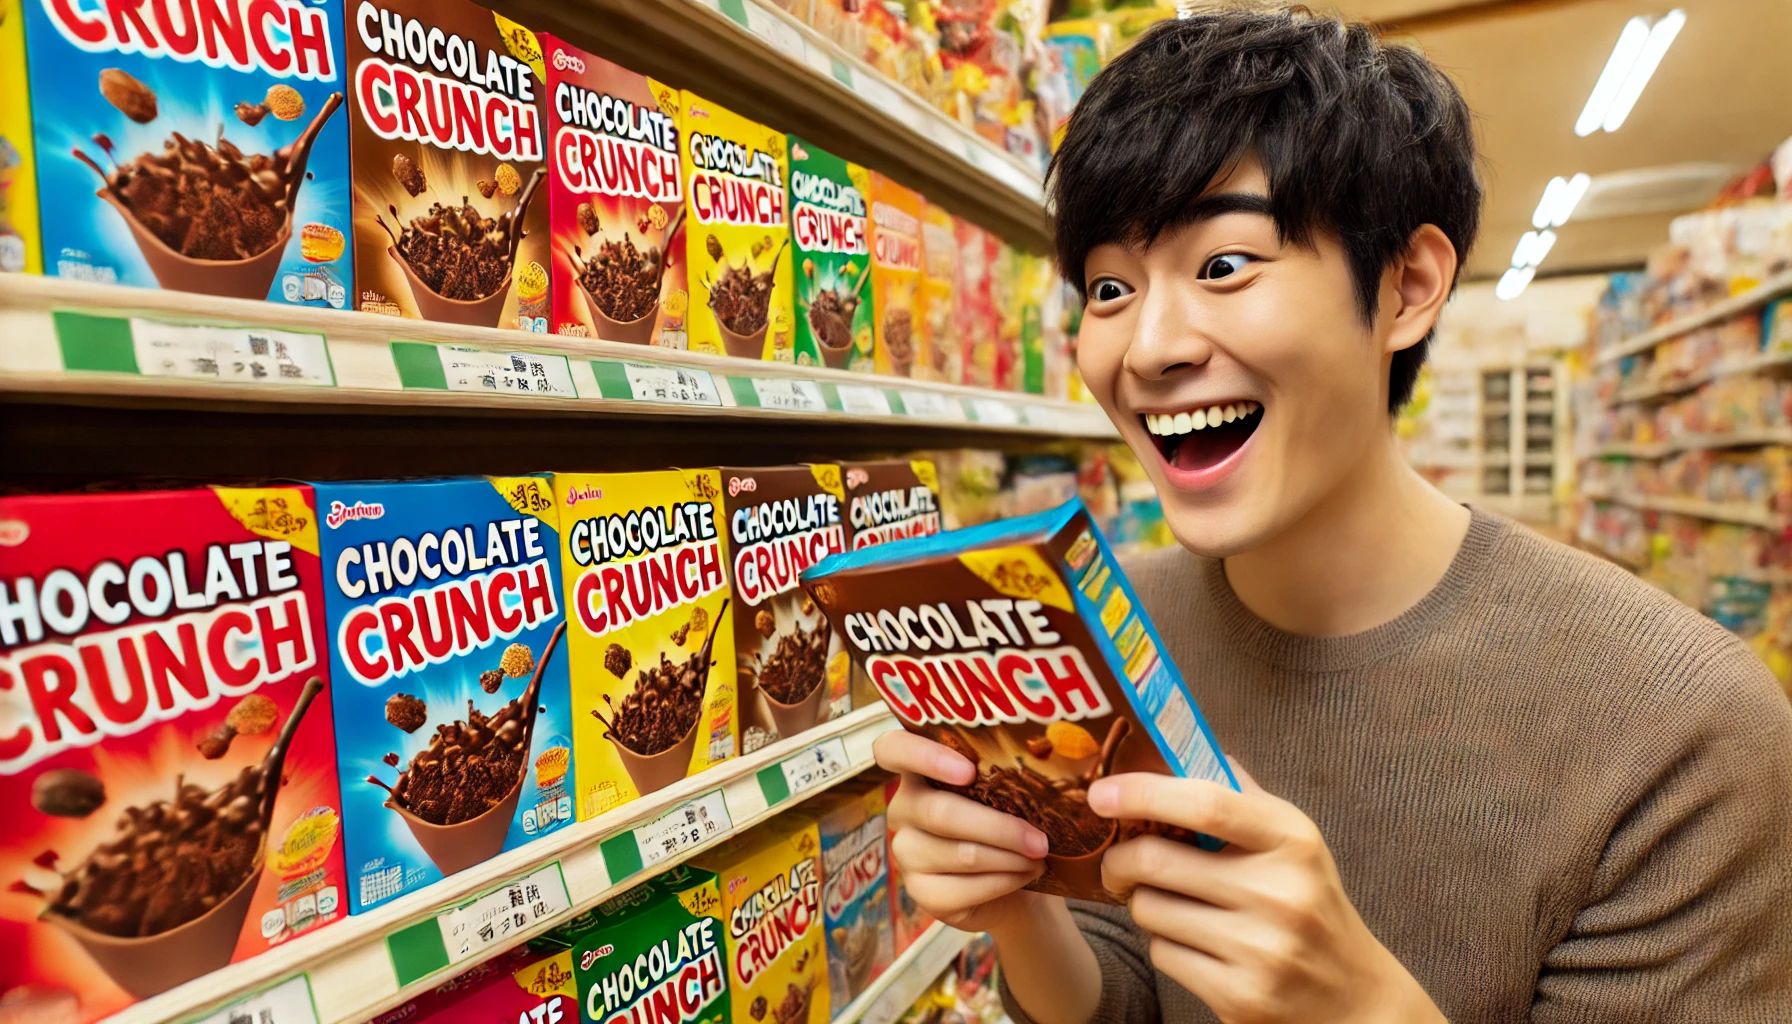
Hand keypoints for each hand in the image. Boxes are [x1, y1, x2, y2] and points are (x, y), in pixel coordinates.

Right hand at [873, 730, 1050, 932]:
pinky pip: (964, 888)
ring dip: (1009, 857)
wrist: (1014, 882)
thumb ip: (1008, 775)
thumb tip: (1047, 769)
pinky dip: (1004, 881)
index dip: (923, 756)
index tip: (968, 771)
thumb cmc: (1008, 821)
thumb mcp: (1006, 791)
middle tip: (1040, 839)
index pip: (893, 749)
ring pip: (960, 853)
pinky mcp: (920, 891)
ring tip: (1039, 856)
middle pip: (940, 813)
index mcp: (919, 770)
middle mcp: (903, 808)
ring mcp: (906, 851)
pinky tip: (1026, 874)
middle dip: (999, 827)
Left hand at [1092, 763, 1444, 1023]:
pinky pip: (1163, 955)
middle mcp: (1279, 893)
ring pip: (1150, 910)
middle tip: (1116, 861)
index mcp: (1292, 841)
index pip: (1204, 803)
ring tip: (1172, 904)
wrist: (1353, 997)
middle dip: (1119, 860)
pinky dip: (1165, 946)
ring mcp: (1260, 950)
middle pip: (1155, 860)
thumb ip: (1242, 797)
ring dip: (1145, 904)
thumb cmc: (1311, 904)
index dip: (1142, 792)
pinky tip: (1194, 943)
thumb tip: (1181, 747)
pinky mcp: (1239, 996)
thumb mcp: (1294, 844)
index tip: (1101, 793)